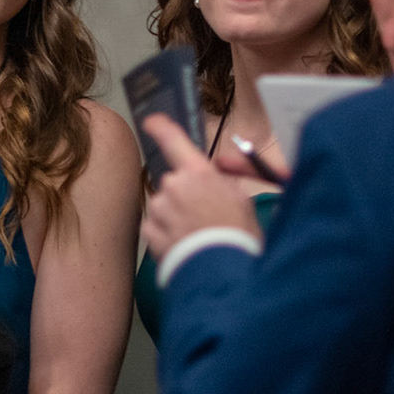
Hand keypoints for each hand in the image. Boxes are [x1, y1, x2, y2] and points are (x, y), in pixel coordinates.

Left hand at [140, 115, 262, 260]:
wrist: (222, 272)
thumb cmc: (237, 236)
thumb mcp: (242, 199)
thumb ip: (225, 178)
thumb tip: (216, 169)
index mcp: (198, 173)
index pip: (173, 140)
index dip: (161, 128)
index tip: (151, 122)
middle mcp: (174, 185)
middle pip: (174, 183)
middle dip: (185, 197)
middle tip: (205, 217)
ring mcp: (160, 210)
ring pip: (164, 207)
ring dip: (176, 218)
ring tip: (197, 236)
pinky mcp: (151, 232)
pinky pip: (156, 228)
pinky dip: (167, 235)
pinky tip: (185, 245)